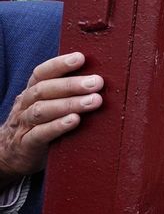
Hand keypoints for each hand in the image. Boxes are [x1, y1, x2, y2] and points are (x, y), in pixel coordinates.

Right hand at [0, 53, 102, 183]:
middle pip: (45, 90)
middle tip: (97, 82)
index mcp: (32, 92)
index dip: (59, 64)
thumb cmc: (40, 124)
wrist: (13, 156)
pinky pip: (39, 134)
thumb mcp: (49, 104)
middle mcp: (25, 105)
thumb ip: (67, 92)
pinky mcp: (25, 145)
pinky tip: (75, 120)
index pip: (42, 73)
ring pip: (42, 111)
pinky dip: (57, 126)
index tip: (80, 57)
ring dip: (69, 104)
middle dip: (72, 84)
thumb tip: (100, 77)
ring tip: (94, 101)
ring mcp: (23, 125)